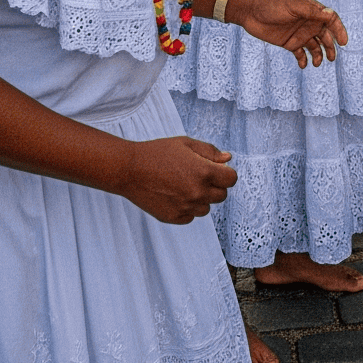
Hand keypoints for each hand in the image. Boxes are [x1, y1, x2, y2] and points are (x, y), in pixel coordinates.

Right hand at [120, 135, 236, 224]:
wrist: (130, 170)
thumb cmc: (158, 153)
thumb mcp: (186, 144)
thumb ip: (210, 151)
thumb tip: (228, 159)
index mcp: (204, 172)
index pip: (231, 179)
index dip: (226, 173)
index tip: (216, 170)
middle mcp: (198, 192)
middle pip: (221, 195)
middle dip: (214, 185)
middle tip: (197, 175)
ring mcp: (186, 207)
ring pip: (206, 208)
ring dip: (200, 198)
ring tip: (183, 184)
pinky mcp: (174, 218)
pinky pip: (190, 216)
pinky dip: (187, 208)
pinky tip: (174, 194)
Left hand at [231, 0, 348, 66]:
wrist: (250, 10)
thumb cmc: (272, 4)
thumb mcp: (293, 6)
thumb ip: (312, 12)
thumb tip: (331, 13)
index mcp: (311, 11)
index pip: (331, 20)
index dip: (339, 30)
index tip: (343, 42)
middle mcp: (308, 22)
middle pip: (325, 36)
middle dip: (331, 47)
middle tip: (332, 58)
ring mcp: (298, 33)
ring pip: (315, 46)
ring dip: (319, 55)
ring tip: (317, 63)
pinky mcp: (288, 43)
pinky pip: (301, 54)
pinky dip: (304, 60)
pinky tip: (303, 65)